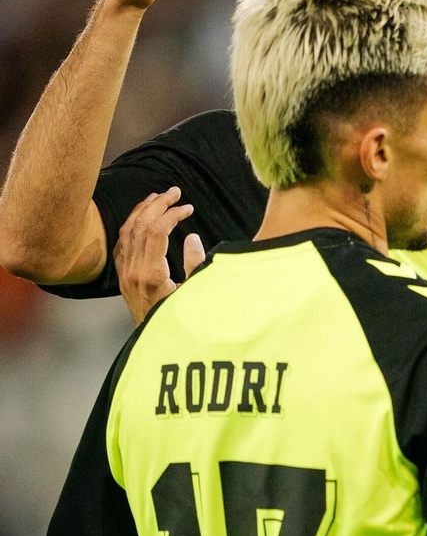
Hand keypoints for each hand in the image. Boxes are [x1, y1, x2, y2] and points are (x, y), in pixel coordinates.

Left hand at [114, 188, 203, 322]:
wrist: (157, 343)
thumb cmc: (182, 321)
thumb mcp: (195, 295)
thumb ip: (195, 265)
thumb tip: (191, 237)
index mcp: (151, 274)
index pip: (157, 232)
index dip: (172, 214)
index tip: (189, 208)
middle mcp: (133, 271)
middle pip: (140, 226)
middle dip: (158, 205)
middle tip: (176, 191)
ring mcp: (125, 273)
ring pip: (127, 231)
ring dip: (144, 210)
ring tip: (160, 197)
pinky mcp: (123, 276)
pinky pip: (122, 242)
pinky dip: (132, 224)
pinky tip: (143, 216)